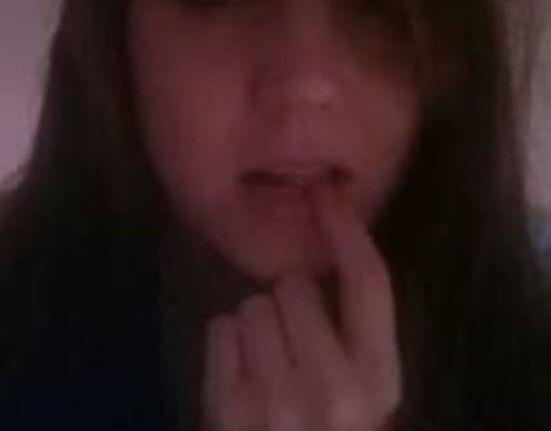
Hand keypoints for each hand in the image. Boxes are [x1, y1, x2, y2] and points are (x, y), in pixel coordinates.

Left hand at [201, 183, 401, 430]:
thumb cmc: (324, 429)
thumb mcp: (360, 390)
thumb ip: (355, 332)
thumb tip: (330, 248)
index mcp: (378, 383)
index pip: (368, 285)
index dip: (348, 231)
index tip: (327, 192)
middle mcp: (335, 394)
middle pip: (295, 286)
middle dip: (291, 305)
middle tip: (295, 350)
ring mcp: (278, 406)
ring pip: (252, 304)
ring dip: (256, 328)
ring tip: (268, 371)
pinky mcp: (228, 411)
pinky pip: (220, 328)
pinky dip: (226, 348)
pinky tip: (242, 384)